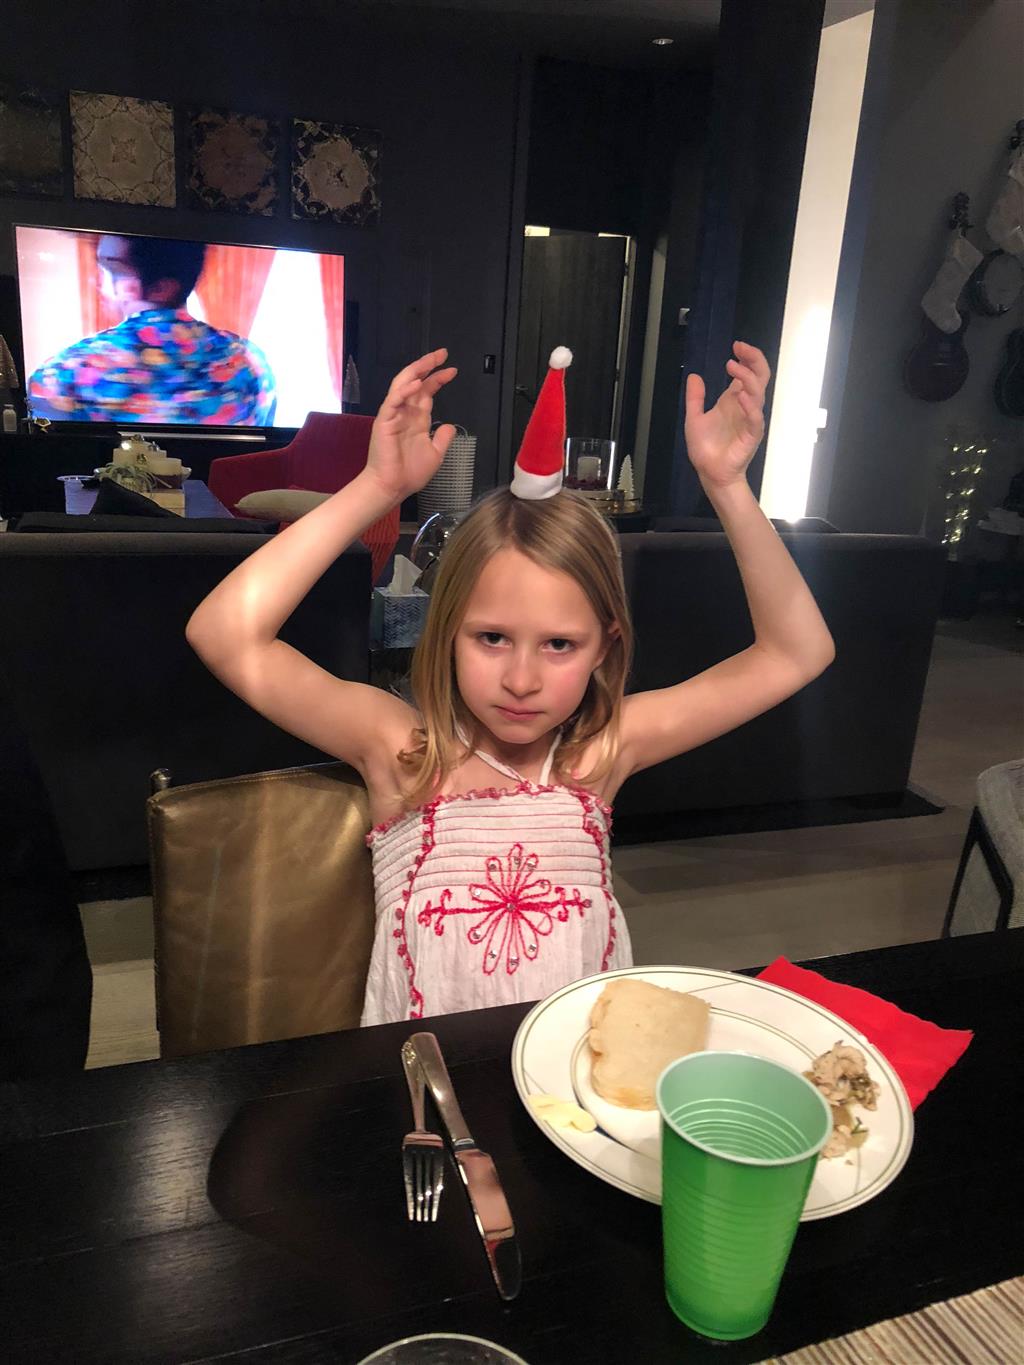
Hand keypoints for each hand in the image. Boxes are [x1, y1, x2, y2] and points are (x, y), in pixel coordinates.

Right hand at [364, 349, 458, 500]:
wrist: (392, 487)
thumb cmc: (409, 473)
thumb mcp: (435, 454)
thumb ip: (442, 438)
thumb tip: (449, 426)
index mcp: (416, 419)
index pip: (427, 392)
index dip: (438, 379)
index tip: (452, 370)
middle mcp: (404, 413)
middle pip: (416, 382)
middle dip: (428, 366)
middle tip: (442, 353)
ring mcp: (393, 415)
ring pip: (402, 385)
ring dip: (416, 371)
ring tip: (430, 360)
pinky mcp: (384, 421)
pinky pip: (393, 401)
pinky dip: (404, 391)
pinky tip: (416, 384)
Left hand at [684, 341, 769, 489]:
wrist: (710, 472)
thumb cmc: (705, 447)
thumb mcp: (694, 418)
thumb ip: (695, 398)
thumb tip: (694, 376)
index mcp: (734, 400)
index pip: (748, 372)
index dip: (746, 357)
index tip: (736, 346)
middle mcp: (745, 406)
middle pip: (760, 376)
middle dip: (753, 359)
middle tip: (739, 348)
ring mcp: (750, 419)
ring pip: (758, 393)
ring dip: (747, 377)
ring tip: (732, 367)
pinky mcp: (751, 435)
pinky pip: (755, 419)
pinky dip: (750, 406)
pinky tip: (741, 395)